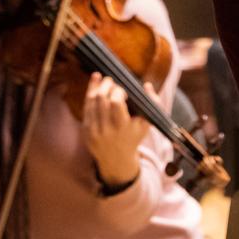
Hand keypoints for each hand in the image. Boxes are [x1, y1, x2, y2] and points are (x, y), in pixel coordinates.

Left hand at [80, 72, 149, 188]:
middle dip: (106, 85)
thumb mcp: (147, 123)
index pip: (116, 103)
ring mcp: (94, 130)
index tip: (123, 89)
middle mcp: (107, 130)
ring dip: (98, 87)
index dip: (118, 91)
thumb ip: (153, 103)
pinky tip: (95, 84)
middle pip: (102, 99)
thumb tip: (146, 85)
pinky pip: (86, 107)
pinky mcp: (86, 130)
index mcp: (123, 128)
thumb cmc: (134, 135)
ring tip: (104, 81)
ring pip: (92, 101)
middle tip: (111, 80)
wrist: (116, 159)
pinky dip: (90, 93)